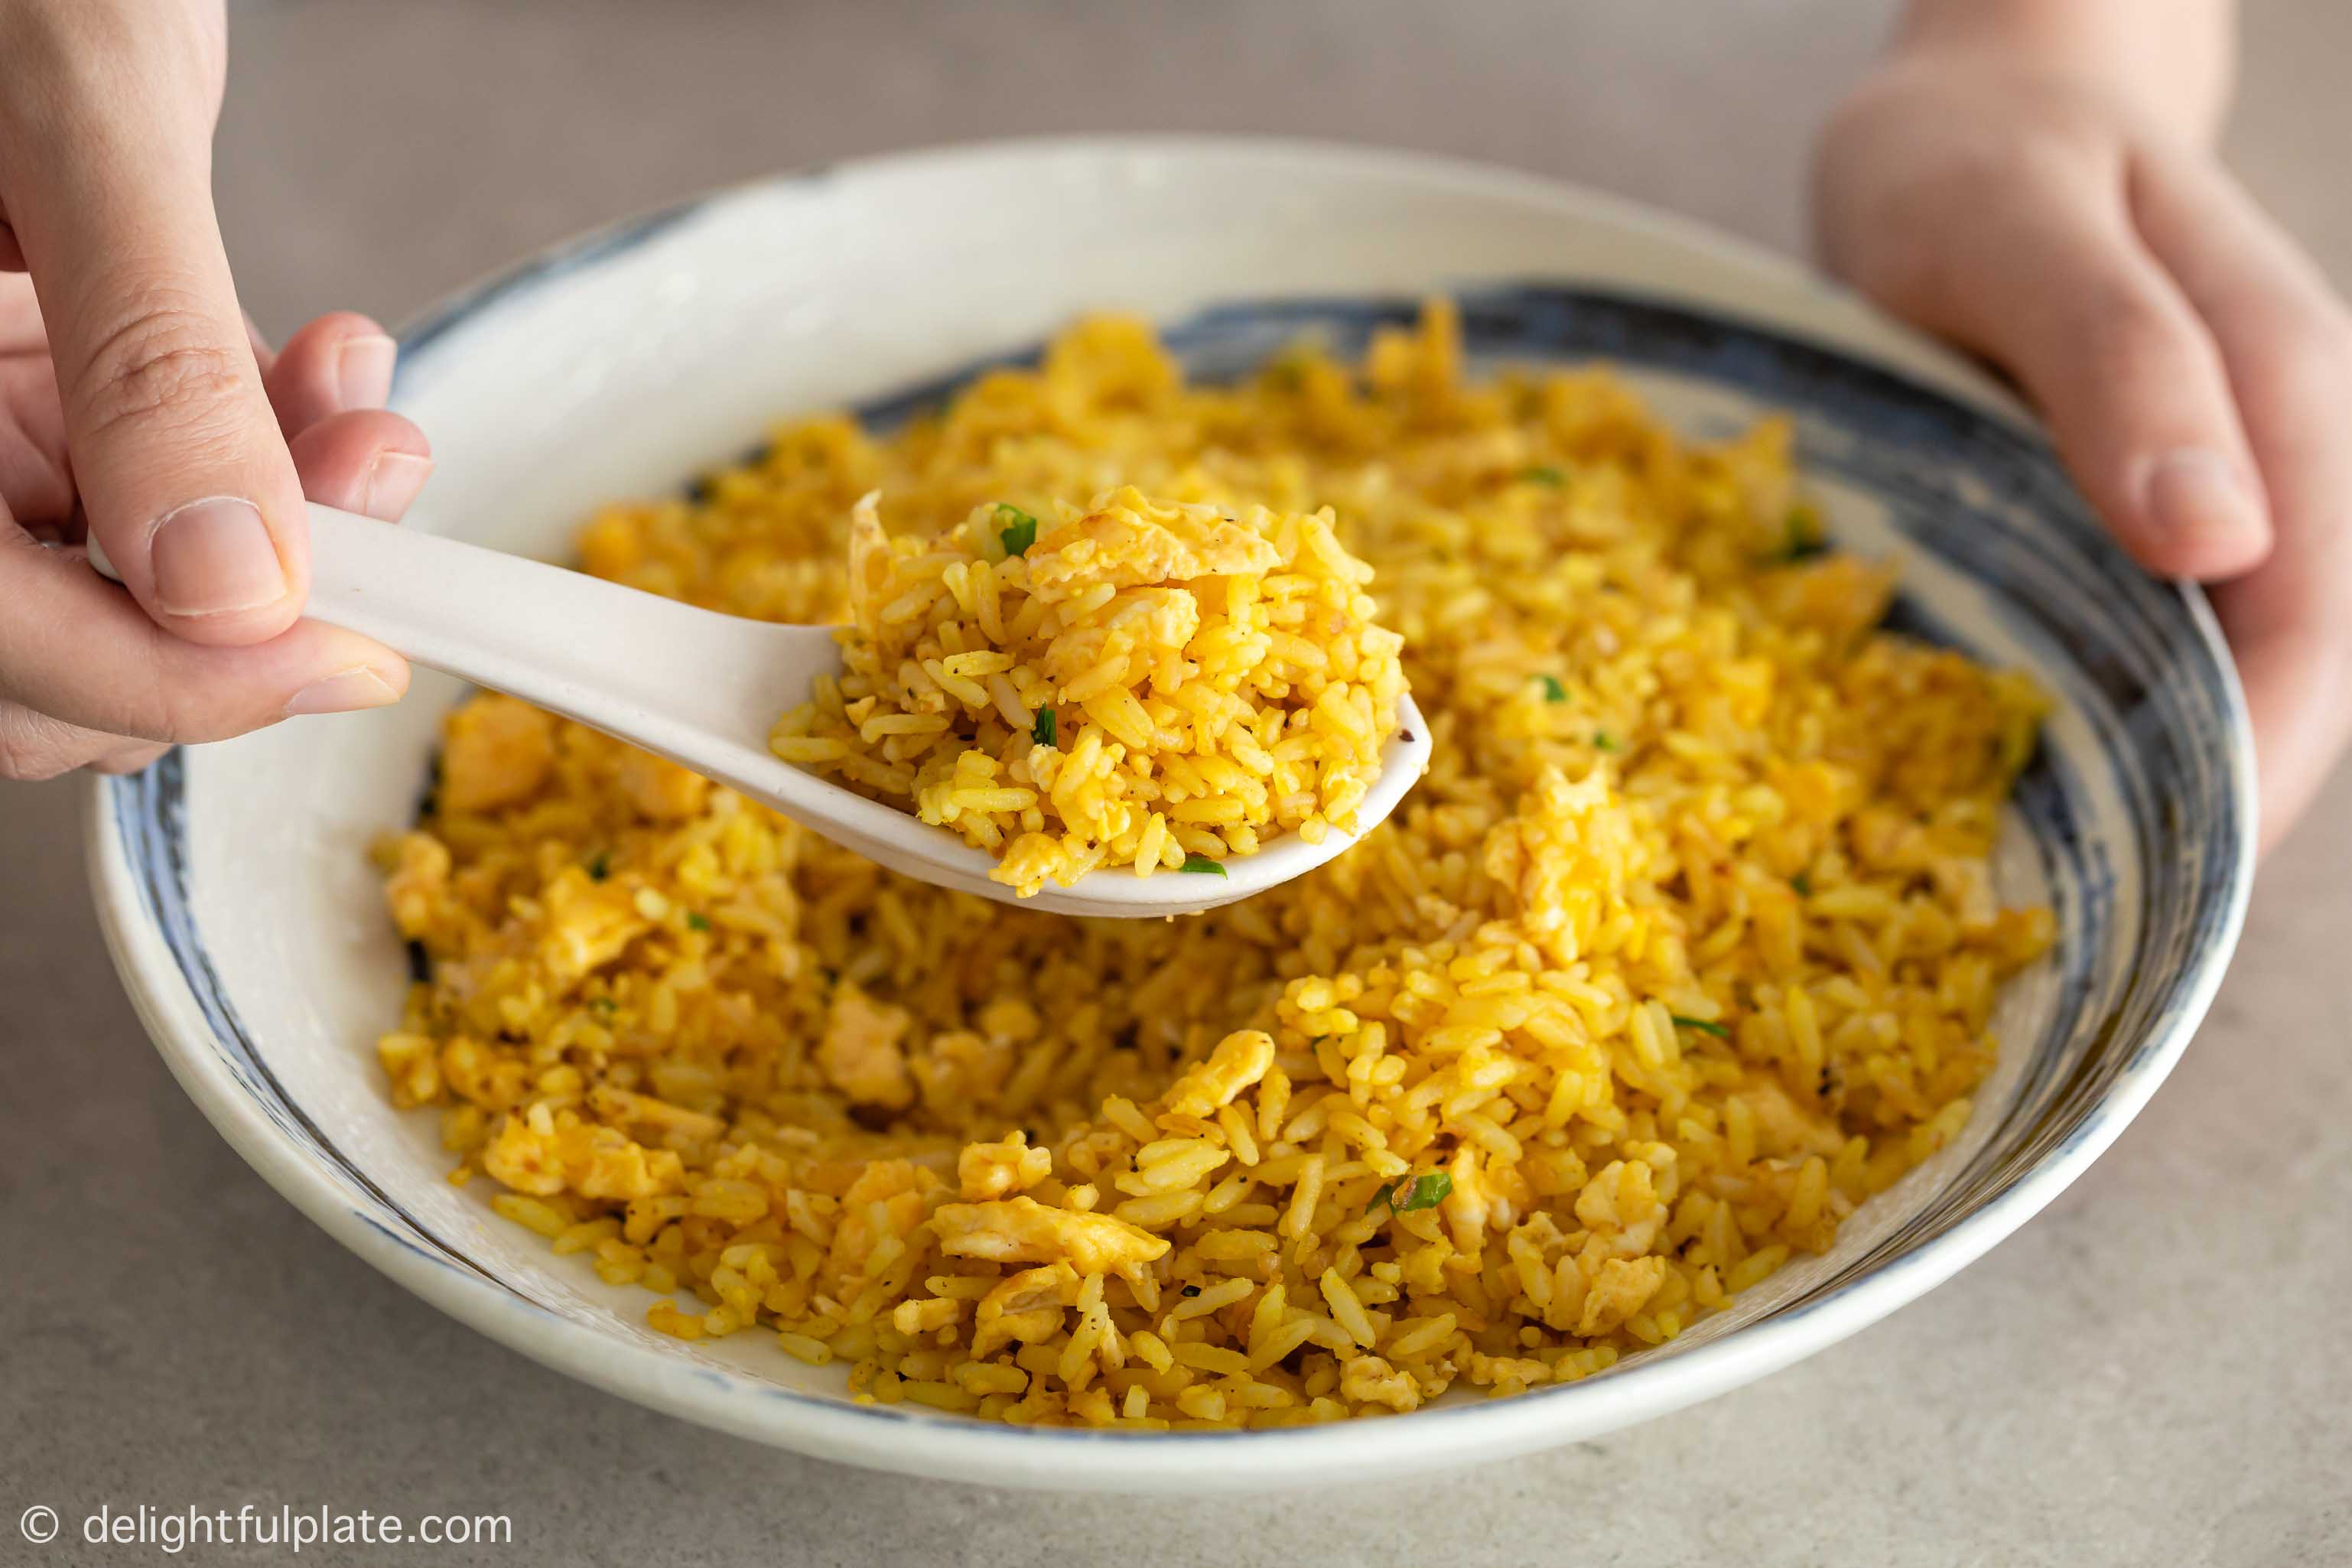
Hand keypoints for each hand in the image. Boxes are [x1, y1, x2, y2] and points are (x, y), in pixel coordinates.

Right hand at [0, 0, 423, 779]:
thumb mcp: (80, 129)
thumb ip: (152, 357)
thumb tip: (228, 581)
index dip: (170, 682)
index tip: (343, 656)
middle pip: (58, 646)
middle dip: (244, 605)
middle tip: (375, 528)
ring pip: (128, 573)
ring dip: (282, 526)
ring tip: (364, 425)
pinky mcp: (43, 376)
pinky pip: (162, 477)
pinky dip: (268, 451)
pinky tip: (328, 374)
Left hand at [1815, 53, 2351, 854]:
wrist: (1969, 109)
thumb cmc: (1980, 158)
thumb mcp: (2022, 228)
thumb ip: (2119, 361)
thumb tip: (2221, 542)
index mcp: (2281, 397)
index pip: (2313, 631)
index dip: (2257, 771)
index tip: (2179, 894)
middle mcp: (2271, 462)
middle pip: (2281, 678)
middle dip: (2201, 813)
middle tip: (2077, 934)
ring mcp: (2210, 492)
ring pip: (2212, 672)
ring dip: (2144, 781)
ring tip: (2027, 891)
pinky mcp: (2133, 512)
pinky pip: (2138, 635)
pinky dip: (2088, 713)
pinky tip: (2002, 774)